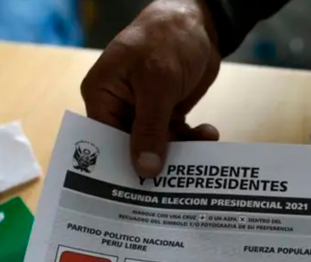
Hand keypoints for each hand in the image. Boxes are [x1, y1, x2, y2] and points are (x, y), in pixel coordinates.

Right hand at [81, 0, 221, 177]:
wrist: (198, 20)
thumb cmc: (166, 39)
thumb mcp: (157, 83)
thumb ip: (150, 128)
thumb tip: (143, 170)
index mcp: (102, 96)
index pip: (105, 141)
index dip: (122, 166)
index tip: (142, 191)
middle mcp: (118, 107)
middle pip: (131, 148)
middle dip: (156, 162)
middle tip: (178, 182)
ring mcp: (143, 111)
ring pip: (158, 145)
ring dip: (182, 149)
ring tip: (204, 149)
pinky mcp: (166, 111)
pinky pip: (176, 136)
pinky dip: (193, 138)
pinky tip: (209, 135)